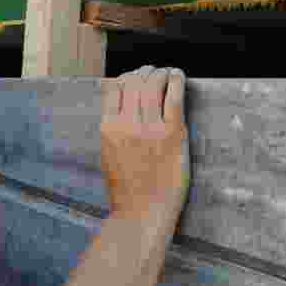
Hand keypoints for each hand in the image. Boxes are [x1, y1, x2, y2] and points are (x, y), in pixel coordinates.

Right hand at [100, 66, 187, 218]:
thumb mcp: (108, 153)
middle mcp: (127, 124)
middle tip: (154, 73)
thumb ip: (113, 127)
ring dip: (160, 73)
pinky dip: (176, 80)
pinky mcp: (173, 134)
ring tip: (167, 73)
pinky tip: (178, 76)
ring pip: (153, 84)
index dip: (126, 76)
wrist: (143, 213)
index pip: (114, 86)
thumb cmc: (126, 188)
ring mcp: (150, 129)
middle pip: (134, 81)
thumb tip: (121, 102)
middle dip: (145, 72)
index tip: (135, 76)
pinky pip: (174, 97)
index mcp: (108, 128)